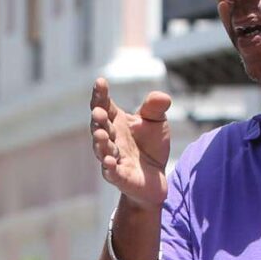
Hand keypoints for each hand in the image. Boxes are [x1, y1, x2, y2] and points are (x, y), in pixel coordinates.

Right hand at [91, 81, 173, 210]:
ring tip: (100, 134)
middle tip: (98, 112)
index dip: (101, 95)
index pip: (105, 106)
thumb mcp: (156, 122)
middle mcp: (110, 138)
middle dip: (98, 120)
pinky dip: (109, 167)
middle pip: (100, 127)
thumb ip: (156, 108)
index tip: (100, 82)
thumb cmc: (150, 146)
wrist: (155, 177)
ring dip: (100, 142)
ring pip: (102, 149)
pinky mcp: (118, 177)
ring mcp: (112, 158)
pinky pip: (111, 172)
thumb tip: (162, 97)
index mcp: (116, 121)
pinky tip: (109, 161)